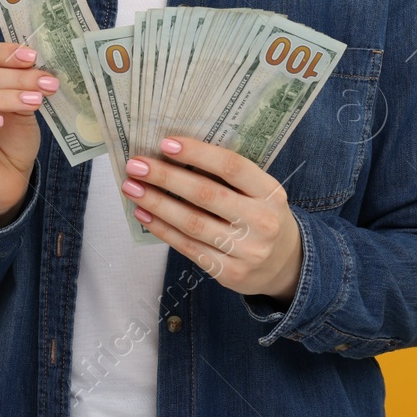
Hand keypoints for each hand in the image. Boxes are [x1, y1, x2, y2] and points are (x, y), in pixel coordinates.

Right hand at [0, 42, 57, 227]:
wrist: (9, 174)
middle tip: (45, 85)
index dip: (1, 53)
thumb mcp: (23, 105)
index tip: (33, 57)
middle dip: (14, 78)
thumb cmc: (12, 135)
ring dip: (4, 98)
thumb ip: (24, 86)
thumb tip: (38, 67)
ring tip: (32, 103)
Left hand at [120, 136, 302, 303]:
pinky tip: (144, 214)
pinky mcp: (229, 273)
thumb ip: (227, 176)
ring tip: (132, 188)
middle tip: (136, 165)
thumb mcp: (259, 192)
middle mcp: (261, 221)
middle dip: (166, 177)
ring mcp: (246, 250)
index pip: (231, 166)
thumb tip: (174, 154)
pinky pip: (188, 247)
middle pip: (206, 194)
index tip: (165, 143)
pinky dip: (162, 229)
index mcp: (270, 192)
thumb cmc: (261, 215)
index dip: (197, 153)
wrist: (285, 264)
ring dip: (157, 203)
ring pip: (192, 223)